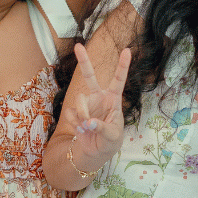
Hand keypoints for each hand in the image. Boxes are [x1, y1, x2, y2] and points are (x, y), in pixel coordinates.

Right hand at [70, 42, 131, 162]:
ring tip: (88, 127)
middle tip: (78, 46)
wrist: (97, 151)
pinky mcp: (75, 112)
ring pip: (79, 100)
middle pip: (90, 76)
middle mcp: (98, 97)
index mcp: (113, 99)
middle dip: (84, 61)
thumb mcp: (113, 136)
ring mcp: (86, 104)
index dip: (122, 66)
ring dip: (82, 114)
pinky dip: (75, 123)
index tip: (127, 51)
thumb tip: (88, 122)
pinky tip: (81, 130)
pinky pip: (70, 113)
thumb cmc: (111, 141)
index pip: (118, 80)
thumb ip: (102, 128)